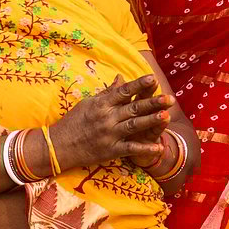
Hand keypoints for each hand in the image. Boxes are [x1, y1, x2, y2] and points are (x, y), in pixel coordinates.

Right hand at [51, 75, 171, 169]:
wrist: (58, 146)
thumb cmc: (73, 122)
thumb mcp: (89, 103)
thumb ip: (108, 92)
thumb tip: (121, 78)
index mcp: (102, 104)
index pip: (124, 91)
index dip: (139, 84)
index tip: (153, 78)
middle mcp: (107, 118)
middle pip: (133, 108)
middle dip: (153, 102)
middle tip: (170, 98)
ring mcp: (109, 134)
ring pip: (134, 126)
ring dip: (151, 121)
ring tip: (167, 116)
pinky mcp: (110, 150)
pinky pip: (130, 148)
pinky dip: (145, 148)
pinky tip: (159, 147)